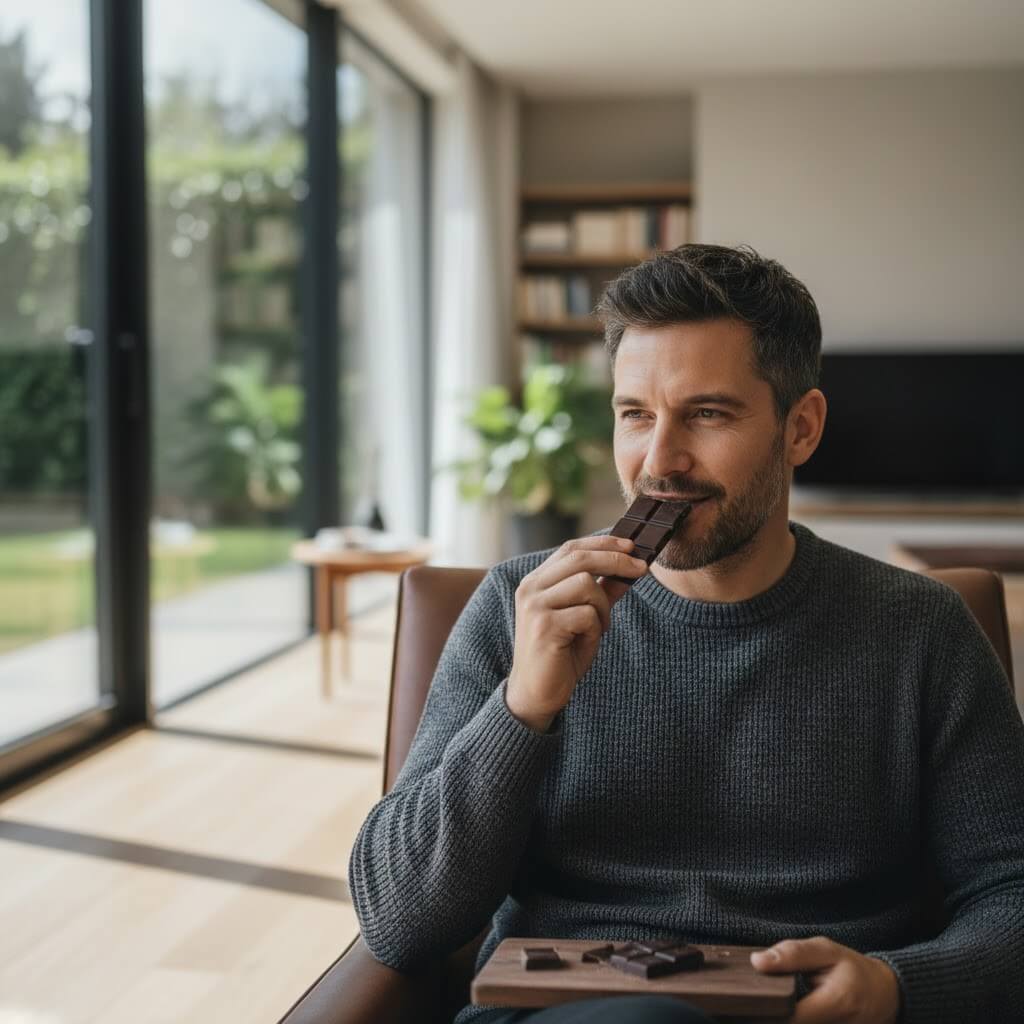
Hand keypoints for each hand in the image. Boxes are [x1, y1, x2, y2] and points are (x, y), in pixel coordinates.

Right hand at [505, 535, 647, 730]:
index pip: (571, 548)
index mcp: (536, 582)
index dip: (602, 543)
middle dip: (616, 560)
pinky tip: (586, 642)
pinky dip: (596, 628)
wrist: (536, 694)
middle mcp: (530, 589)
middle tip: (641, 569)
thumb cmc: (560, 655)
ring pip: (586, 585)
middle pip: (579, 558)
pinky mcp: (544, 627)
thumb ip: (602, 592)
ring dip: (604, 606)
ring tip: (599, 627)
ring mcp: (535, 607)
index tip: (631, 545)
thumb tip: (629, 568)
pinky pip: (587, 614)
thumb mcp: (585, 618)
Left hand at [750, 936, 901, 1022]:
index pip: (790, 1019)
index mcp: (836, 1003)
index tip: (754, 999)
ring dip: (781, 1017)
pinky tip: (787, 1012)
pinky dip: (794, 1019)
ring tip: (776, 1005)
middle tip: (760, 1001)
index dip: (768, 1010)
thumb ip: (792, 954)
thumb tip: (756, 961)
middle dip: (772, 1015)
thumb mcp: (826, 950)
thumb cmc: (853, 969)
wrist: (885, 995)